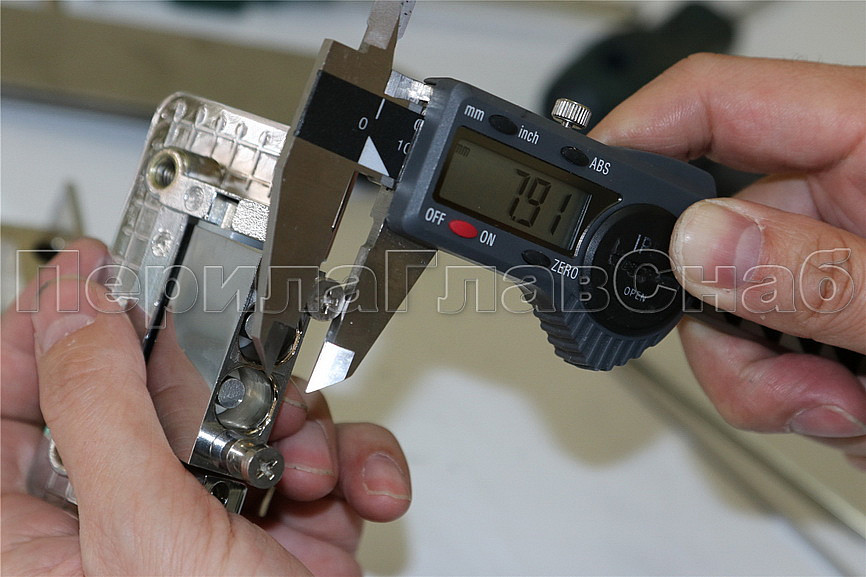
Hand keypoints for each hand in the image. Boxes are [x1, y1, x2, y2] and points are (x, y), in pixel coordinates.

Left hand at [1, 239, 410, 574]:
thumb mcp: (141, 540)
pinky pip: (315, 454)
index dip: (42, 324)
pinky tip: (358, 492)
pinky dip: (350, 463)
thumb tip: (73, 305)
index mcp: (33, 531)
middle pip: (146, 387)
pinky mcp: (281, 524)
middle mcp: (119, 517)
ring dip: (298, 423)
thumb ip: (100, 408)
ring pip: (245, 411)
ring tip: (308, 463)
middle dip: (210, 377)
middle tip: (235, 368)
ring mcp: (207, 518)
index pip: (7, 398)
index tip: (89, 268)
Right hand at [591, 54, 865, 467]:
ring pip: (719, 309)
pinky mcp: (824, 316)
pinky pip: (757, 352)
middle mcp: (839, 192)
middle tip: (770, 370)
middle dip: (714, 318)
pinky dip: (786, 395)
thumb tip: (704, 244)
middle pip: (699, 229)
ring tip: (843, 408)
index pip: (714, 100)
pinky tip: (853, 410)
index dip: (634, 132)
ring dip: (758, 376)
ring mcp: (827, 259)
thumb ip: (824, 273)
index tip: (578, 189)